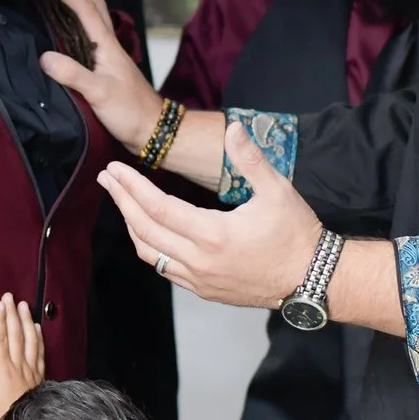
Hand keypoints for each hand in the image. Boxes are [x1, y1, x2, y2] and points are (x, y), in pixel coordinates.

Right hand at [0, 293, 45, 419]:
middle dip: (11, 313)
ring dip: (25, 320)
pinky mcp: (39, 374)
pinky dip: (38, 336)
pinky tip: (37, 326)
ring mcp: (30, 368)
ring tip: (22, 305)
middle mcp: (17, 364)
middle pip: (14, 334)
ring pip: (29, 338)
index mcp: (2, 369)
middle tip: (9, 296)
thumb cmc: (4, 414)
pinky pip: (40, 350)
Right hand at [39, 0, 165, 151]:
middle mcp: (108, 45)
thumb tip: (44, 56)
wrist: (153, 130)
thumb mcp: (99, 93)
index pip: (85, 8)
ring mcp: (108, 57)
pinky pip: (88, 40)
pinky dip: (76, 30)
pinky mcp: (105, 70)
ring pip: (92, 22)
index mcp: (107, 45)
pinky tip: (64, 37)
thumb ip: (73, 74)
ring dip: (77, 6)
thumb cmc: (130, 111)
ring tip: (55, 0)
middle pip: (94, 7)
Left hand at [97, 125, 320, 310]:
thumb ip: (250, 159)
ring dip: (132, 226)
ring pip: (150, 253)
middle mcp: (200, 261)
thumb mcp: (278, 190)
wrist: (312, 279)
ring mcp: (199, 280)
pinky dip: (149, 247)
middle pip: (145, 229)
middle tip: (106, 179)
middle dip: (121, 201)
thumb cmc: (296, 233)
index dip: (132, 187)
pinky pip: (165, 269)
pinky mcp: (204, 290)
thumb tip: (233, 129)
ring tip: (122, 202)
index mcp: (213, 235)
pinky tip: (147, 232)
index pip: (158, 208)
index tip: (115, 170)